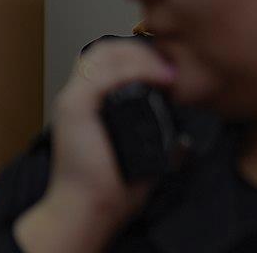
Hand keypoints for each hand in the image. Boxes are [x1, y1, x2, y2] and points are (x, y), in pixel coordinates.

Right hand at [14, 39, 174, 252]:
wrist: (91, 207)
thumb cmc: (113, 183)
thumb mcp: (140, 149)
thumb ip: (154, 137)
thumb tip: (183, 139)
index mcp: (91, 101)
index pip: (111, 59)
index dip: (141, 55)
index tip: (171, 69)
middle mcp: (79, 95)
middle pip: (107, 49)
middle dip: (142, 51)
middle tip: (171, 68)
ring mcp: (73, 99)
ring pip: (104, 54)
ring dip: (141, 57)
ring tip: (167, 73)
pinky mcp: (73, 107)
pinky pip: (103, 75)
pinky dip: (134, 70)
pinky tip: (158, 79)